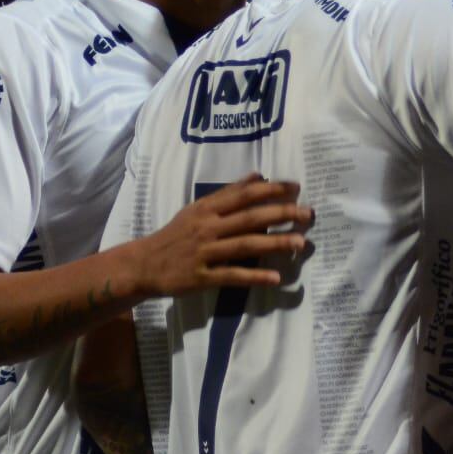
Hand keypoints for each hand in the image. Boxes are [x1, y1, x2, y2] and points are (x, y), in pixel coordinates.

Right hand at [133, 175, 313, 296]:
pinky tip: (276, 278)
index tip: (297, 188)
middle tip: (309, 214)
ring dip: (275, 244)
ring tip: (300, 242)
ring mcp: (205, 252)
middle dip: (282, 214)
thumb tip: (257, 175)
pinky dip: (254, 276)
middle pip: (250, 218)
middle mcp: (208, 227)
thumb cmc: (175, 235)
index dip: (272, 190)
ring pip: (245, 246)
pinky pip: (232, 275)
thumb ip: (228, 193)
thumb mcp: (198, 209)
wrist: (143, 264)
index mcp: (208, 209)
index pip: (245, 195)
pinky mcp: (202, 277)